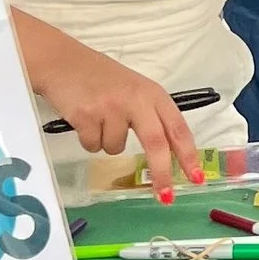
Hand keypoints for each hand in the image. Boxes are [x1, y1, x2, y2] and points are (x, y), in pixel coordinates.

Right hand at [25, 37, 207, 200]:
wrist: (62, 62)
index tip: (196, 177)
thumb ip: (151, 116)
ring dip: (106, 142)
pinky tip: (83, 119)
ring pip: (116, 149)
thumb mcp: (134, 90)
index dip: (188, 155)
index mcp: (152, 94)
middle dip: (162, 173)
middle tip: (165, 196)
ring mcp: (110, 107)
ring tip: (97, 118)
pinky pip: (92, 146)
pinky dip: (88, 139)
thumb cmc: (100, 79)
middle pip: (156, 143)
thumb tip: (169, 154)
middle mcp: (135, 100)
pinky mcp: (86, 116)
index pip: (178, 127)